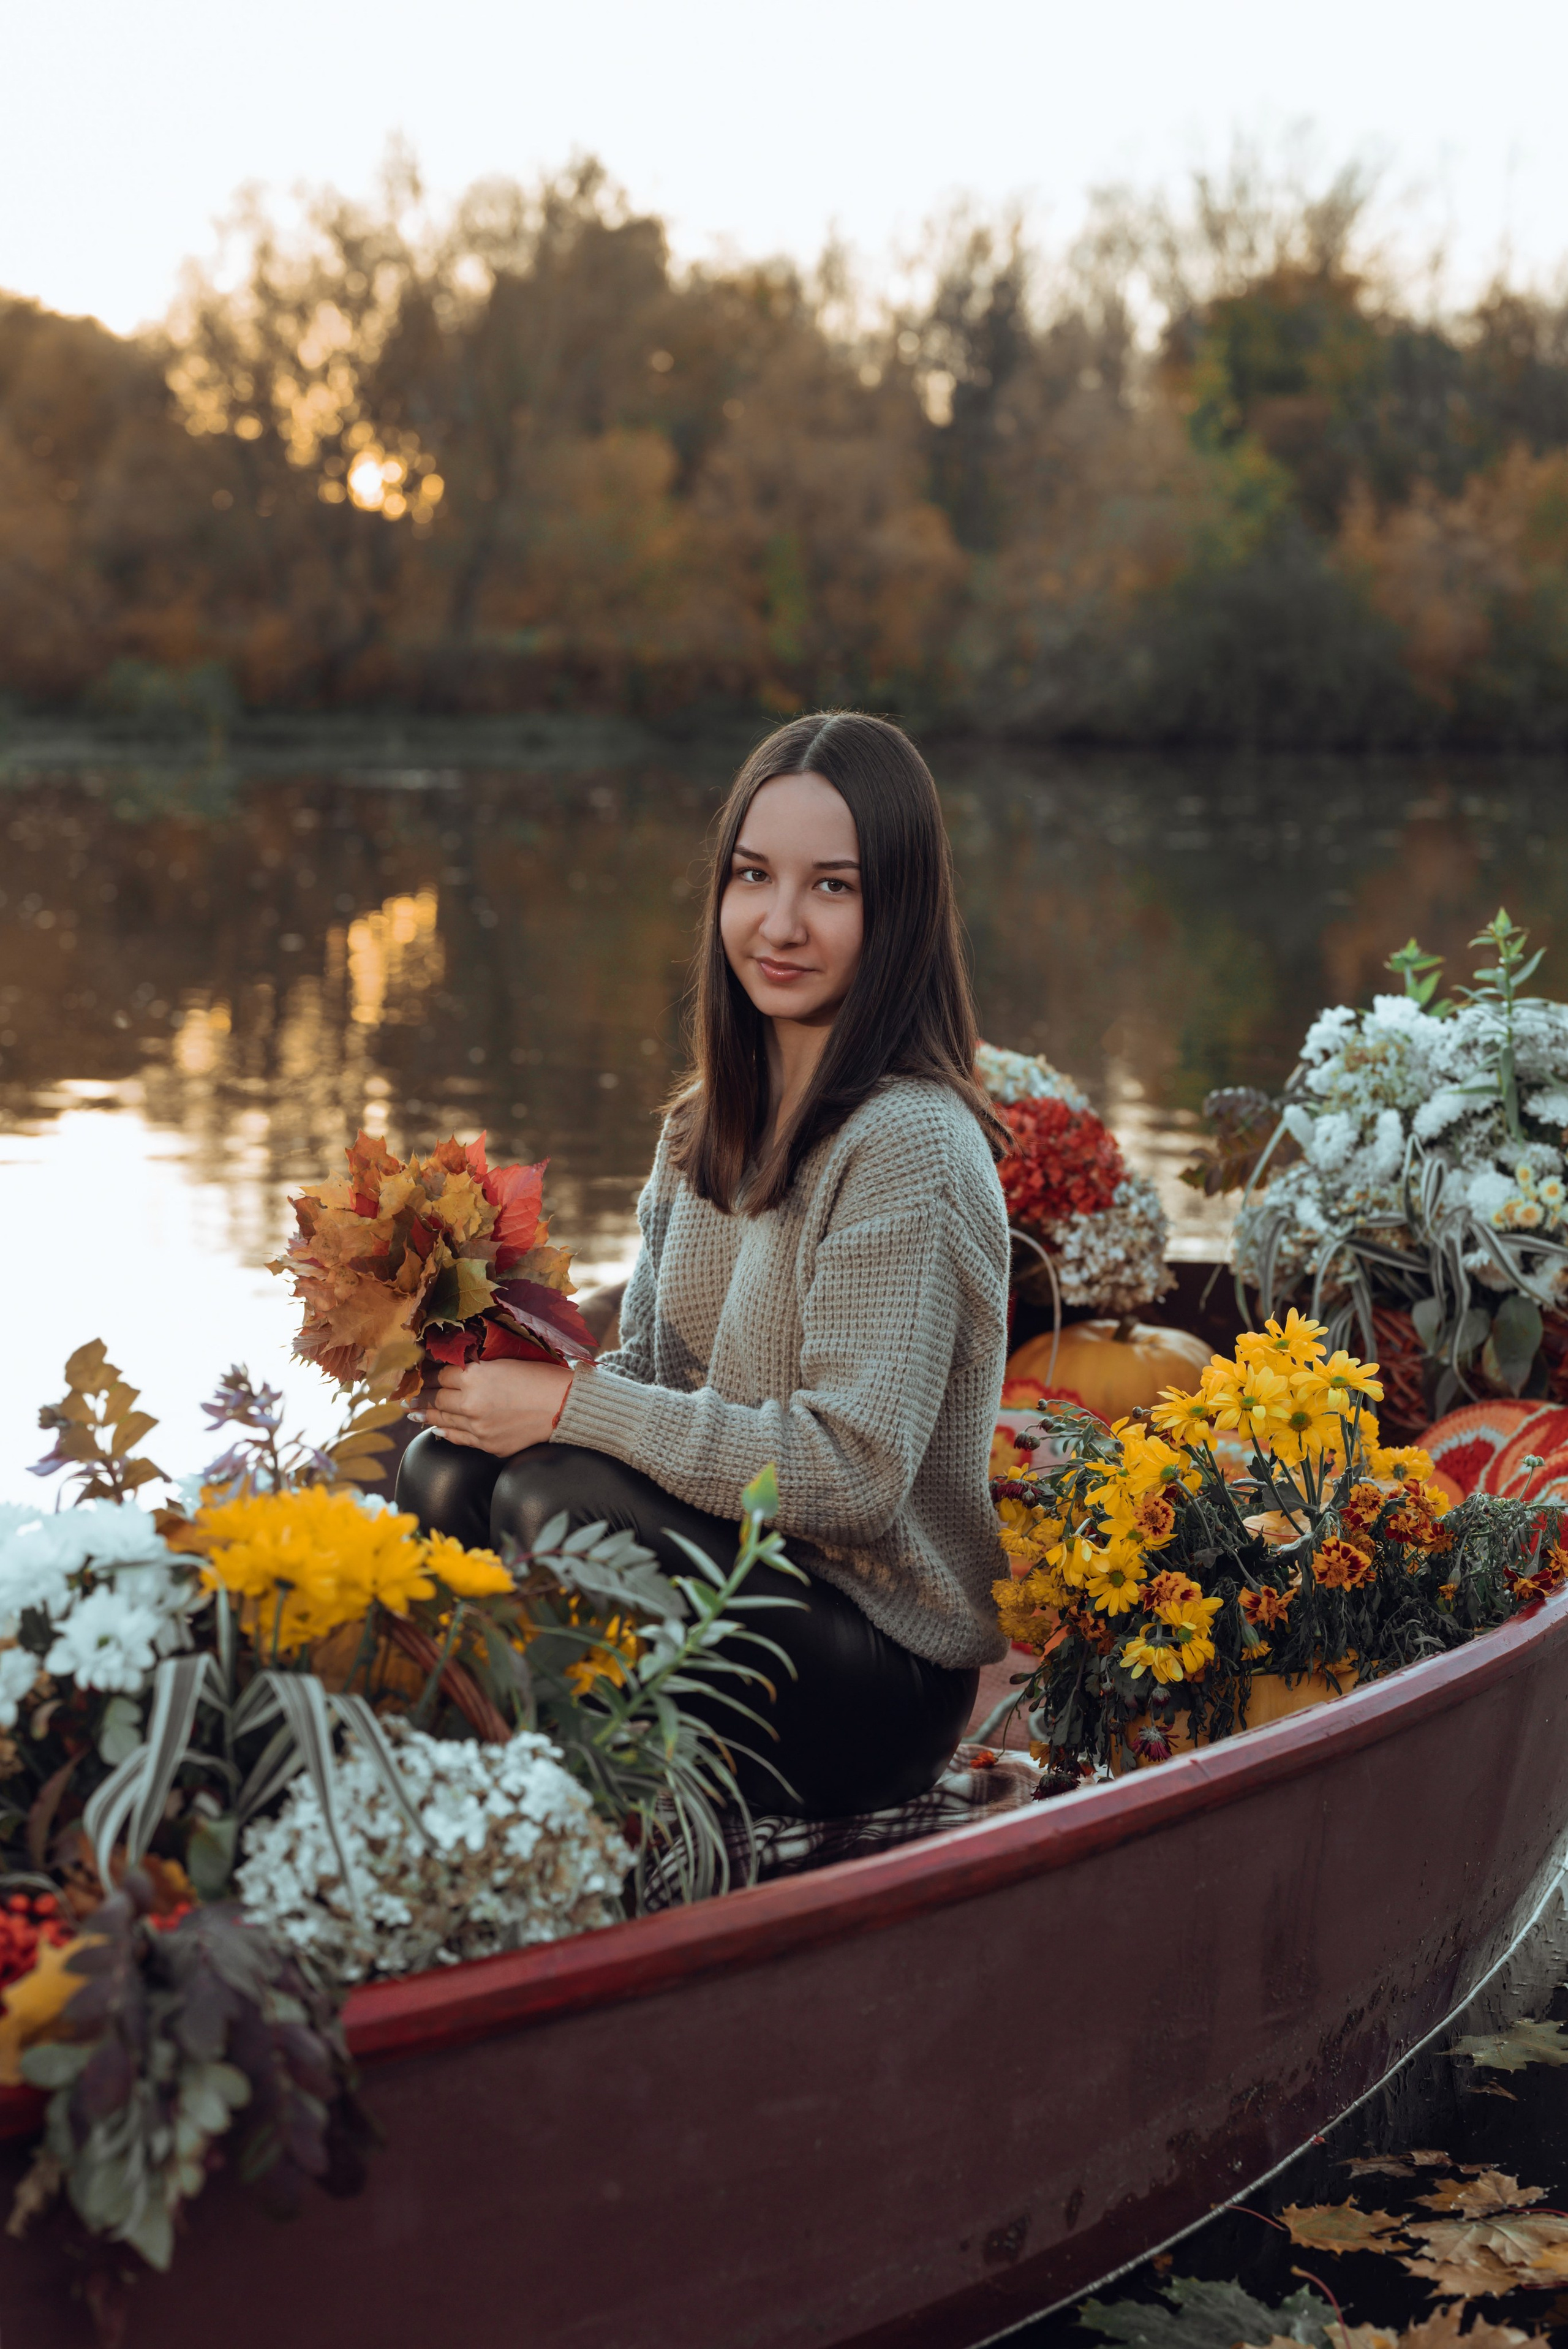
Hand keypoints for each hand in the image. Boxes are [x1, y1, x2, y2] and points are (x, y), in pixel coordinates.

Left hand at [413, 1360, 572, 1455]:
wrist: (564, 1406)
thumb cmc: (541, 1377)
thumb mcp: (505, 1361)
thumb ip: (478, 1367)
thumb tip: (455, 1368)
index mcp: (475, 1376)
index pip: (440, 1374)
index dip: (428, 1373)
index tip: (419, 1372)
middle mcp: (471, 1402)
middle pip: (436, 1397)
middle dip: (420, 1394)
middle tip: (407, 1394)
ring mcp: (478, 1426)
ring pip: (442, 1419)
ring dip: (425, 1414)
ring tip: (412, 1411)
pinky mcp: (487, 1444)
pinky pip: (457, 1438)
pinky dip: (444, 1431)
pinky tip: (435, 1428)